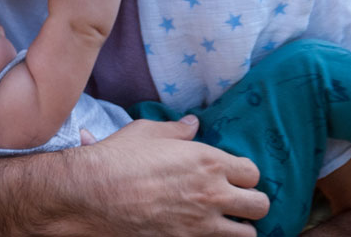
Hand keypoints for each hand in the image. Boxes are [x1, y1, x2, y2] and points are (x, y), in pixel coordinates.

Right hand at [70, 118, 269, 236]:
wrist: (90, 193)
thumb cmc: (116, 159)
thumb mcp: (147, 133)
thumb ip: (177, 130)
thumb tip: (193, 124)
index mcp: (208, 161)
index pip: (253, 173)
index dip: (244, 175)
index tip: (231, 176)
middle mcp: (212, 193)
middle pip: (260, 205)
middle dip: (250, 202)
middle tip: (234, 201)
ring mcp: (201, 224)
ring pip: (248, 234)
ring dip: (238, 228)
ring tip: (223, 222)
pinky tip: (202, 232)